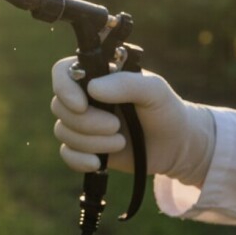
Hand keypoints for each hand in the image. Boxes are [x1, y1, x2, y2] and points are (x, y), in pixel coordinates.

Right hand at [50, 57, 215, 186]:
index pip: (61, 72)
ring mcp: (81, 123)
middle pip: (59, 106)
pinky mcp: (83, 148)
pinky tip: (98, 163)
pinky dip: (79, 160)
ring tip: (121, 142)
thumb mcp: (154, 90)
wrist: (176, 145)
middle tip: (116, 126)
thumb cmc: (165, 110)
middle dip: (87, 122)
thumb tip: (92, 89)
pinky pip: (66, 154)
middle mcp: (83, 97)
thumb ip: (126, 83)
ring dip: (91, 142)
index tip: (81, 105)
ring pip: (63, 132)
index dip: (64, 88)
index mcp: (94, 75)